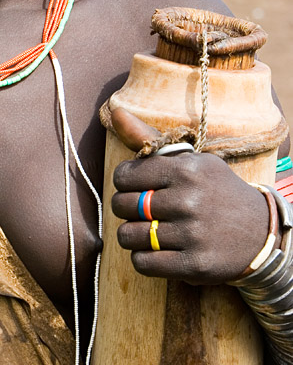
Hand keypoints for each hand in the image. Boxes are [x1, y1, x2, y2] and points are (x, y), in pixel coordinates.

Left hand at [110, 107, 269, 284]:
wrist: (261, 232)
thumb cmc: (216, 190)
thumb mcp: (192, 160)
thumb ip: (150, 139)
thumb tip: (116, 112)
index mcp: (185, 170)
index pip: (125, 175)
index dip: (123, 182)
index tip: (133, 186)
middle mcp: (188, 200)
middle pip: (123, 205)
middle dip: (123, 208)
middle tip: (138, 209)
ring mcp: (191, 234)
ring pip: (128, 236)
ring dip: (131, 235)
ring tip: (145, 230)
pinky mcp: (194, 265)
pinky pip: (143, 263)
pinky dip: (142, 258)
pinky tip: (155, 250)